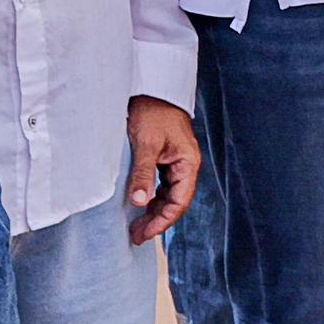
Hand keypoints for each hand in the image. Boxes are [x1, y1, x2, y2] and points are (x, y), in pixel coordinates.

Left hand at [122, 94, 200, 245]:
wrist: (151, 87)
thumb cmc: (152, 111)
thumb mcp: (146, 144)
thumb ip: (143, 173)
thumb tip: (138, 202)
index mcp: (188, 164)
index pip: (179, 202)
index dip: (162, 221)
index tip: (143, 234)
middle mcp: (185, 166)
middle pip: (175, 202)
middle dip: (157, 220)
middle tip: (136, 236)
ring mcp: (176, 162)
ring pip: (168, 195)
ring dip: (153, 211)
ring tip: (135, 226)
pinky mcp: (165, 157)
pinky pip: (161, 185)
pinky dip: (151, 197)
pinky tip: (139, 204)